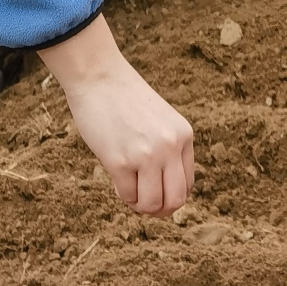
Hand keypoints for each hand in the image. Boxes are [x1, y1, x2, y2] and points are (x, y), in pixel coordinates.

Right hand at [41, 15, 193, 215]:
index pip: (187, 185)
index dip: (169, 194)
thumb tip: (164, 199)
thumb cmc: (125, 99)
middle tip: (143, 202)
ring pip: (152, 205)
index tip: (154, 188)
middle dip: (159, 209)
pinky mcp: (120, 161)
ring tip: (128, 186)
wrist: (98, 76)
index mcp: (184, 135)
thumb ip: (168, 150)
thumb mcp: (160, 121)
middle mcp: (170, 146)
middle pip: (176, 201)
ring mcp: (147, 155)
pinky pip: (127, 197)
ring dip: (139, 204)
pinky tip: (115, 176)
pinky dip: (122, 194)